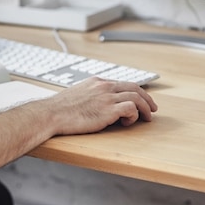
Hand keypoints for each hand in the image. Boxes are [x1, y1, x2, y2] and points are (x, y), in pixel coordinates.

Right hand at [40, 77, 157, 134]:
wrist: (51, 114)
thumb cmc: (59, 109)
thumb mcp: (77, 95)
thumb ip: (90, 96)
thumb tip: (97, 105)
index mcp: (97, 82)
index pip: (123, 83)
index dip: (136, 92)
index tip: (142, 100)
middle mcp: (104, 86)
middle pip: (135, 88)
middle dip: (147, 99)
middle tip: (153, 109)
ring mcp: (106, 97)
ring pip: (136, 98)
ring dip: (145, 109)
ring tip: (147, 118)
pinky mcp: (107, 110)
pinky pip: (130, 109)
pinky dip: (134, 116)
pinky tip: (127, 122)